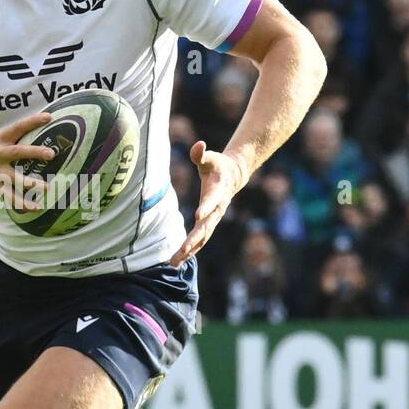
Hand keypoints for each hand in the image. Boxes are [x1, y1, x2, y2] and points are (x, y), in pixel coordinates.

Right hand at [0, 112, 58, 207]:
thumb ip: (16, 136)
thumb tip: (42, 127)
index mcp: (0, 139)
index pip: (18, 127)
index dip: (32, 121)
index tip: (49, 117)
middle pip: (17, 152)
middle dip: (34, 152)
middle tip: (51, 154)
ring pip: (15, 178)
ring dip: (30, 183)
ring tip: (46, 187)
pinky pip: (11, 197)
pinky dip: (23, 204)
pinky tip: (36, 207)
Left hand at [170, 141, 244, 264]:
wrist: (234, 176)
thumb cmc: (218, 166)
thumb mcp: (210, 158)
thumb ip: (201, 154)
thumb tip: (199, 145)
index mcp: (218, 192)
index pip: (212, 200)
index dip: (206, 207)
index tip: (198, 216)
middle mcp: (218, 209)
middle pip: (206, 227)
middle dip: (193, 240)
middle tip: (181, 251)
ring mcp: (214, 218)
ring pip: (203, 238)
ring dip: (189, 251)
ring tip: (174, 263)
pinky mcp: (209, 224)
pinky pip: (200, 240)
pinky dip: (190, 251)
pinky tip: (177, 260)